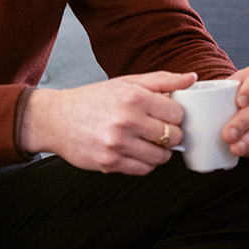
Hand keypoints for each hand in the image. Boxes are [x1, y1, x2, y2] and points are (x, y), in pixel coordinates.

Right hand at [22, 71, 196, 174]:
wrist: (56, 119)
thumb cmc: (94, 99)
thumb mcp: (127, 82)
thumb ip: (162, 80)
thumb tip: (192, 78)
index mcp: (134, 97)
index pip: (177, 113)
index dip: (176, 115)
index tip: (169, 116)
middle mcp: (127, 121)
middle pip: (173, 136)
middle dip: (172, 134)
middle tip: (161, 130)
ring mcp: (118, 144)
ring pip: (161, 156)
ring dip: (161, 152)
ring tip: (151, 142)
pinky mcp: (109, 163)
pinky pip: (144, 170)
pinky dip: (146, 163)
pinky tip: (138, 152)